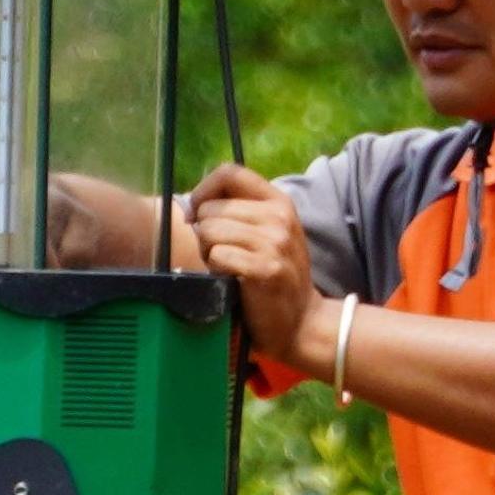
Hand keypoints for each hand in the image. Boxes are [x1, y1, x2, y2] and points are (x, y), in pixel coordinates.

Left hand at [180, 165, 334, 374]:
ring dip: (209, 253)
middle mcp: (279, 217)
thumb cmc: (275, 275)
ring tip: (229, 267)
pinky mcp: (265, 269)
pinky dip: (217, 270)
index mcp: (278, 201)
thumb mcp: (268, 233)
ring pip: (209, 231)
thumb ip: (238, 212)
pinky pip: (218, 256)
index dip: (204, 189)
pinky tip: (233, 280)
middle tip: (223, 253)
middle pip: (211, 207)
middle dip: (205, 232)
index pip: (230, 172)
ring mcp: (275, 243)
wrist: (301, 321)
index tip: (198, 212)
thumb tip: (192, 206)